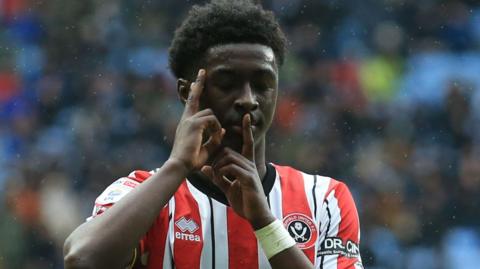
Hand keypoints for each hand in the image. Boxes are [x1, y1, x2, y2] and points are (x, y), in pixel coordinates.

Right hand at [169, 69, 224, 172]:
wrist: (180, 166)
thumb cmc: (191, 161)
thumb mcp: (206, 149)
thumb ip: (214, 138)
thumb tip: (223, 130)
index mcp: (186, 124)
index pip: (191, 105)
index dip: (194, 93)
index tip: (196, 82)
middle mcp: (185, 119)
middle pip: (195, 97)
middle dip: (199, 83)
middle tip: (202, 70)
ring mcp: (188, 120)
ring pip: (210, 114)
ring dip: (216, 126)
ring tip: (214, 139)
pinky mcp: (194, 123)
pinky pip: (212, 120)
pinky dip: (216, 129)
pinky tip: (213, 138)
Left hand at [202, 114, 273, 228]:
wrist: (256, 215)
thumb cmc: (244, 201)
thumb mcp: (227, 188)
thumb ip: (218, 177)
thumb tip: (205, 168)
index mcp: (246, 164)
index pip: (247, 143)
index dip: (246, 129)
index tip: (246, 116)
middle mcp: (250, 164)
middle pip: (229, 151)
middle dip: (216, 159)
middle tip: (211, 171)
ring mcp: (250, 170)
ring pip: (229, 158)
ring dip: (218, 167)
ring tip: (216, 178)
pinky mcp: (249, 178)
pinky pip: (231, 168)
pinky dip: (222, 173)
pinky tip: (220, 180)